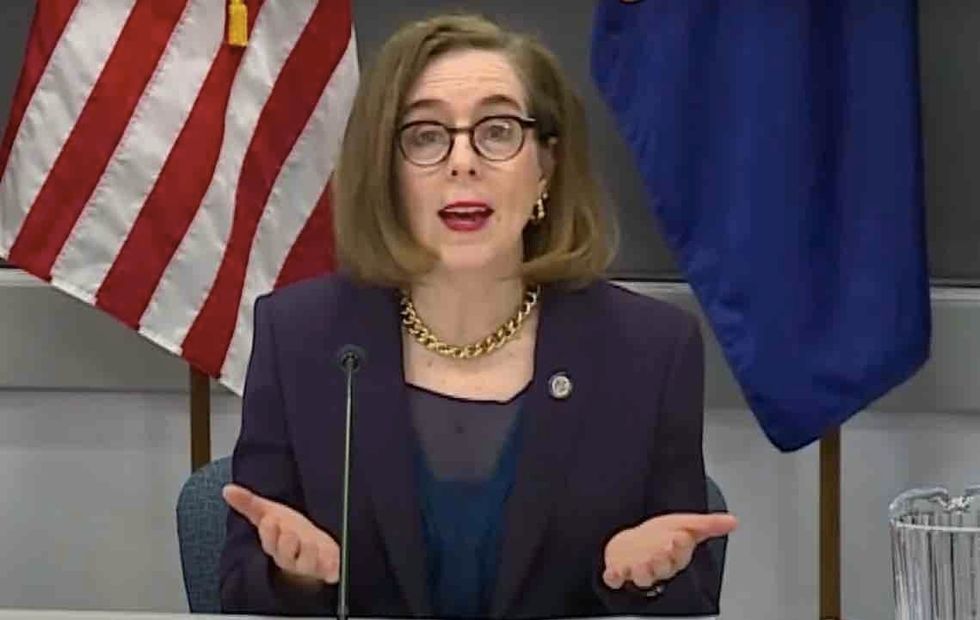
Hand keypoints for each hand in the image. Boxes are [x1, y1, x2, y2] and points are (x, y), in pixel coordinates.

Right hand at [223, 483, 339, 584]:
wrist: (317, 548)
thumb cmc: (292, 531)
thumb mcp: (271, 514)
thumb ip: (249, 503)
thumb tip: (227, 489)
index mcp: (275, 545)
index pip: (269, 541)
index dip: (269, 532)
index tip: (270, 519)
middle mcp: (291, 558)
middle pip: (284, 555)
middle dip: (286, 543)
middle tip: (289, 531)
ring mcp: (309, 565)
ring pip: (305, 564)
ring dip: (308, 553)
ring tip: (310, 542)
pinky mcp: (326, 570)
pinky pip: (328, 573)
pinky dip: (331, 570)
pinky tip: (332, 565)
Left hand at [602, 513, 737, 589]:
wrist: (633, 543)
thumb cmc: (660, 537)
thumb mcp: (684, 525)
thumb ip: (708, 525)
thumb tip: (733, 521)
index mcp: (675, 556)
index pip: (680, 554)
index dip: (680, 547)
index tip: (680, 535)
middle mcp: (658, 566)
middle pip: (663, 568)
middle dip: (663, 559)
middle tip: (663, 548)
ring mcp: (638, 570)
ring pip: (643, 577)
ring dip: (642, 572)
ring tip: (641, 564)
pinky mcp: (618, 572)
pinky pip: (616, 580)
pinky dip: (614, 578)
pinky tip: (613, 573)